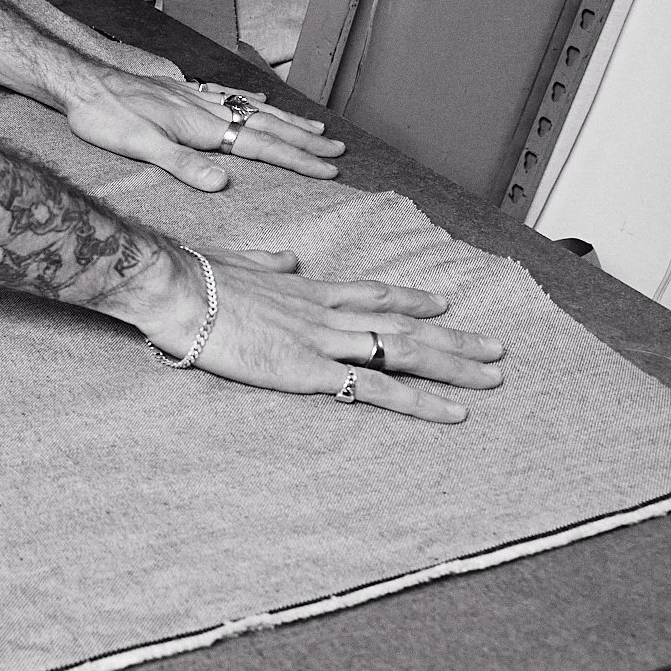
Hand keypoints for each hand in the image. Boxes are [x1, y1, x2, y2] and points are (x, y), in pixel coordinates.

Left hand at [60, 69, 345, 190]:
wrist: (81, 80)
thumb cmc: (104, 116)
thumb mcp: (140, 146)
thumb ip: (182, 165)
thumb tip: (223, 185)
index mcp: (202, 127)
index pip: (262, 146)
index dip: (298, 160)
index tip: (330, 169)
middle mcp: (206, 109)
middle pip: (267, 126)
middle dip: (306, 141)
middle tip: (340, 151)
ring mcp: (196, 97)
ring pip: (253, 109)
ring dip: (288, 121)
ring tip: (317, 128)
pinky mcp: (181, 91)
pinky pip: (228, 94)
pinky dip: (252, 99)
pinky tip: (263, 99)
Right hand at [116, 246, 506, 423]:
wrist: (175, 289)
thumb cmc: (194, 277)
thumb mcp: (236, 262)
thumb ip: (267, 262)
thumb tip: (287, 258)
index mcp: (307, 289)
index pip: (373, 292)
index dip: (412, 297)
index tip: (444, 301)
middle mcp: (326, 312)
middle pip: (404, 323)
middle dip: (454, 336)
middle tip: (496, 347)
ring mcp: (322, 341)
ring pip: (405, 351)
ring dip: (454, 364)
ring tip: (493, 375)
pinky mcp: (310, 371)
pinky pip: (378, 389)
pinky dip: (420, 401)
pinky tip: (452, 412)